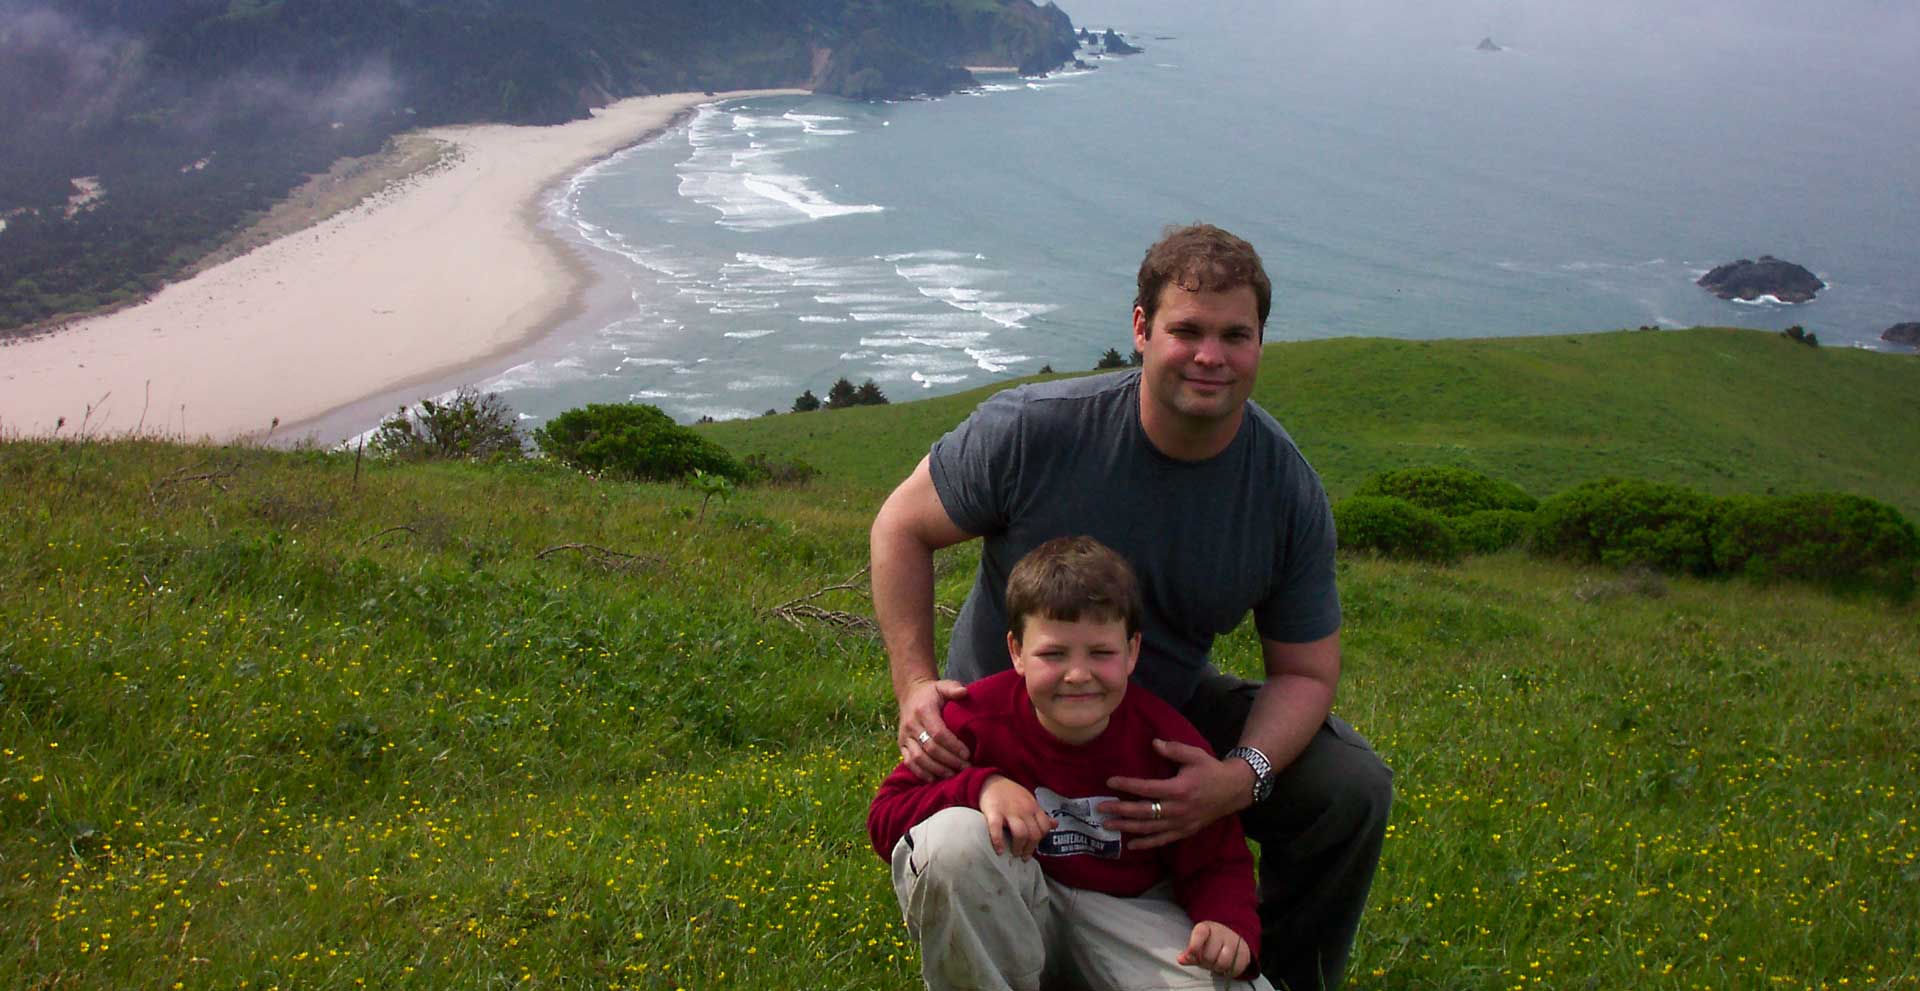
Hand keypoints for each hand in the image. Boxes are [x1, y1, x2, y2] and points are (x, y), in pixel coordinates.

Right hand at [898, 678, 970, 779]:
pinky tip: (935, 779)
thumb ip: (953, 688)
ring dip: (937, 770)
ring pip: (919, 758)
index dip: (953, 746)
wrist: (910, 694)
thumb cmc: (932, 693)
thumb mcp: (942, 686)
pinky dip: (921, 773)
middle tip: (965, 767)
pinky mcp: (901, 745)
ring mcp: (904, 736)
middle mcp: (911, 725)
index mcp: (923, 711)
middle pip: (930, 749)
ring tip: (953, 775)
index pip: (938, 733)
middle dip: (949, 761)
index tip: (967, 754)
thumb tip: (964, 692)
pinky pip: (909, 762)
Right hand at [979, 775, 1055, 858]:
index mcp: (1033, 807)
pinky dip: (998, 842)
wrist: (991, 781)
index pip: (1045, 827)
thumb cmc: (1011, 794)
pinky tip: (999, 850)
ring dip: (1019, 847)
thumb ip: (1041, 814)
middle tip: (1024, 856)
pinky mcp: (994, 812)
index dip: (1041, 840)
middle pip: (1034, 834)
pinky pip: (997, 829)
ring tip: (1014, 853)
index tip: (1034, 846)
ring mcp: (1009, 811)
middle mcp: (1024, 809)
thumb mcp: (1030, 801)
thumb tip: (1055, 824)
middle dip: (1030, 849)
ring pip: (1021, 834)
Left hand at [1102, 738, 1254, 849]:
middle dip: (1120, 810)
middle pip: (1143, 812)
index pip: (1146, 788)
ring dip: (1127, 827)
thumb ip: (1173, 749)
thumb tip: (1154, 743)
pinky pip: (1162, 840)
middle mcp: (1178, 809)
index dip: (1127, 786)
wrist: (1233, 790)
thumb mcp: (1194, 754)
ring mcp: (1181, 823)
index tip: (1110, 782)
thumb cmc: (1211, 770)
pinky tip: (1130, 845)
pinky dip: (1146, 843)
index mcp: (1179, 789)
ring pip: (1149, 828)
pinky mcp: (1185, 832)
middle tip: (1101, 808)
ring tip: (1107, 825)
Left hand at [1178, 920, 1250, 977]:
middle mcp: (1221, 933)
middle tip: (1205, 961)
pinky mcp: (1244, 954)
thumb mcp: (1198, 942)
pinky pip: (1234, 969)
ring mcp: (1234, 942)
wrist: (1234, 935)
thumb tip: (1181, 959)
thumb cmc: (1211, 941)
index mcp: (1206, 927)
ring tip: (1215, 964)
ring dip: (1216, 968)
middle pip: (1209, 955)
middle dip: (1204, 962)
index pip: (1199, 934)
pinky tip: (1225, 967)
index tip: (1190, 954)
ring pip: (1222, 963)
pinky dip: (1228, 972)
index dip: (1193, 947)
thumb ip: (1189, 953)